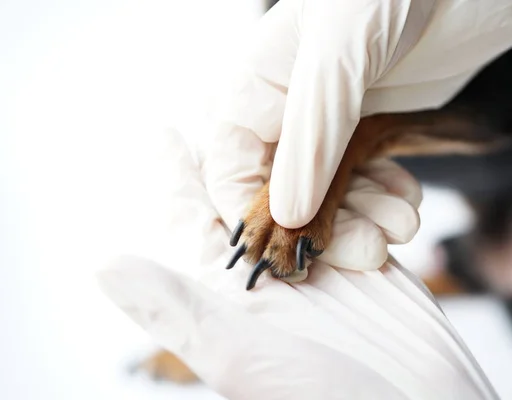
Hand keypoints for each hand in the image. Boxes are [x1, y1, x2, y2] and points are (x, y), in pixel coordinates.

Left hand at [97, 128, 497, 398]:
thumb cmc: (327, 398)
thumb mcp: (239, 353)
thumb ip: (174, 308)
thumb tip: (104, 265)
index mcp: (232, 289)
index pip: (192, 219)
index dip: (174, 174)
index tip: (162, 132)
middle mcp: (273, 271)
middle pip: (249, 193)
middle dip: (250, 151)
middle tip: (247, 105)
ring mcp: (321, 260)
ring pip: (307, 190)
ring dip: (319, 160)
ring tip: (320, 124)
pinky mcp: (368, 257)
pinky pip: (357, 204)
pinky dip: (366, 183)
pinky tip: (371, 165)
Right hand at [204, 0, 511, 281]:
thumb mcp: (342, 52)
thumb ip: (311, 134)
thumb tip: (287, 213)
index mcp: (257, 88)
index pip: (232, 172)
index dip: (258, 220)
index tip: (297, 253)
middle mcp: (288, 112)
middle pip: (285, 197)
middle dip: (325, 230)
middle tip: (370, 249)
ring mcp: (331, 124)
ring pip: (328, 197)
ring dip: (362, 220)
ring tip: (401, 223)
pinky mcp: (371, 129)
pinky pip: (365, 182)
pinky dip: (383, 200)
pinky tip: (406, 201)